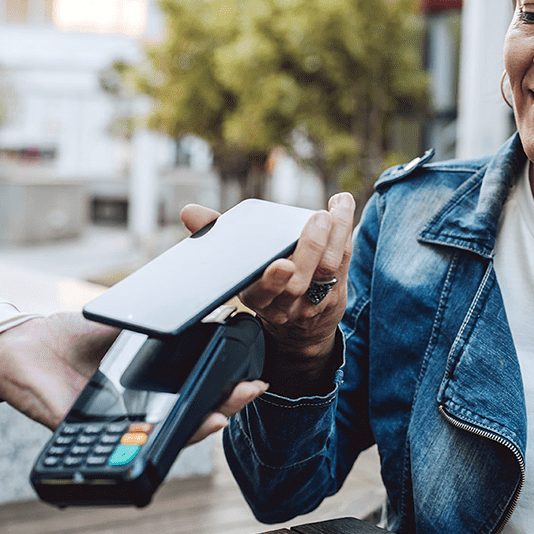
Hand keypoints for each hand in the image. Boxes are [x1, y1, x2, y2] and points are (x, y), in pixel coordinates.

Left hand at [0, 312, 267, 443]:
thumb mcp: (127, 324)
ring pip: (167, 437)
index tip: (252, 379)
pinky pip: (125, 443)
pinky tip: (178, 425)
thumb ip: (162, 324)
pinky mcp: (88, 432)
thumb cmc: (71, 333)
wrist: (23, 342)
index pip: (195, 395)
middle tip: (250, 391)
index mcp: (149, 388)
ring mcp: (115, 426)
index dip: (226, 391)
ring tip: (224, 413)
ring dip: (201, 426)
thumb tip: (207, 310)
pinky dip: (156, 440)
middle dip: (226, 406)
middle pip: (191, 418)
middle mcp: (137, 412)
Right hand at [181, 193, 355, 394]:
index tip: (283, 264)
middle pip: (301, 280)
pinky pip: (344, 261)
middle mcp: (286, 303)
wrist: (300, 328)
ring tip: (335, 207)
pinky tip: (342, 206)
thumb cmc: (263, 282)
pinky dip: (345, 232)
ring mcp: (313, 300)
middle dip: (311, 247)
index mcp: (255, 296)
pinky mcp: (337, 290)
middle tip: (318, 218)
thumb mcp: (237, 264)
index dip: (273, 282)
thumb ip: (214, 234)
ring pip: (328, 269)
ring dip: (335, 235)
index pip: (262, 294)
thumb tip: (188, 212)